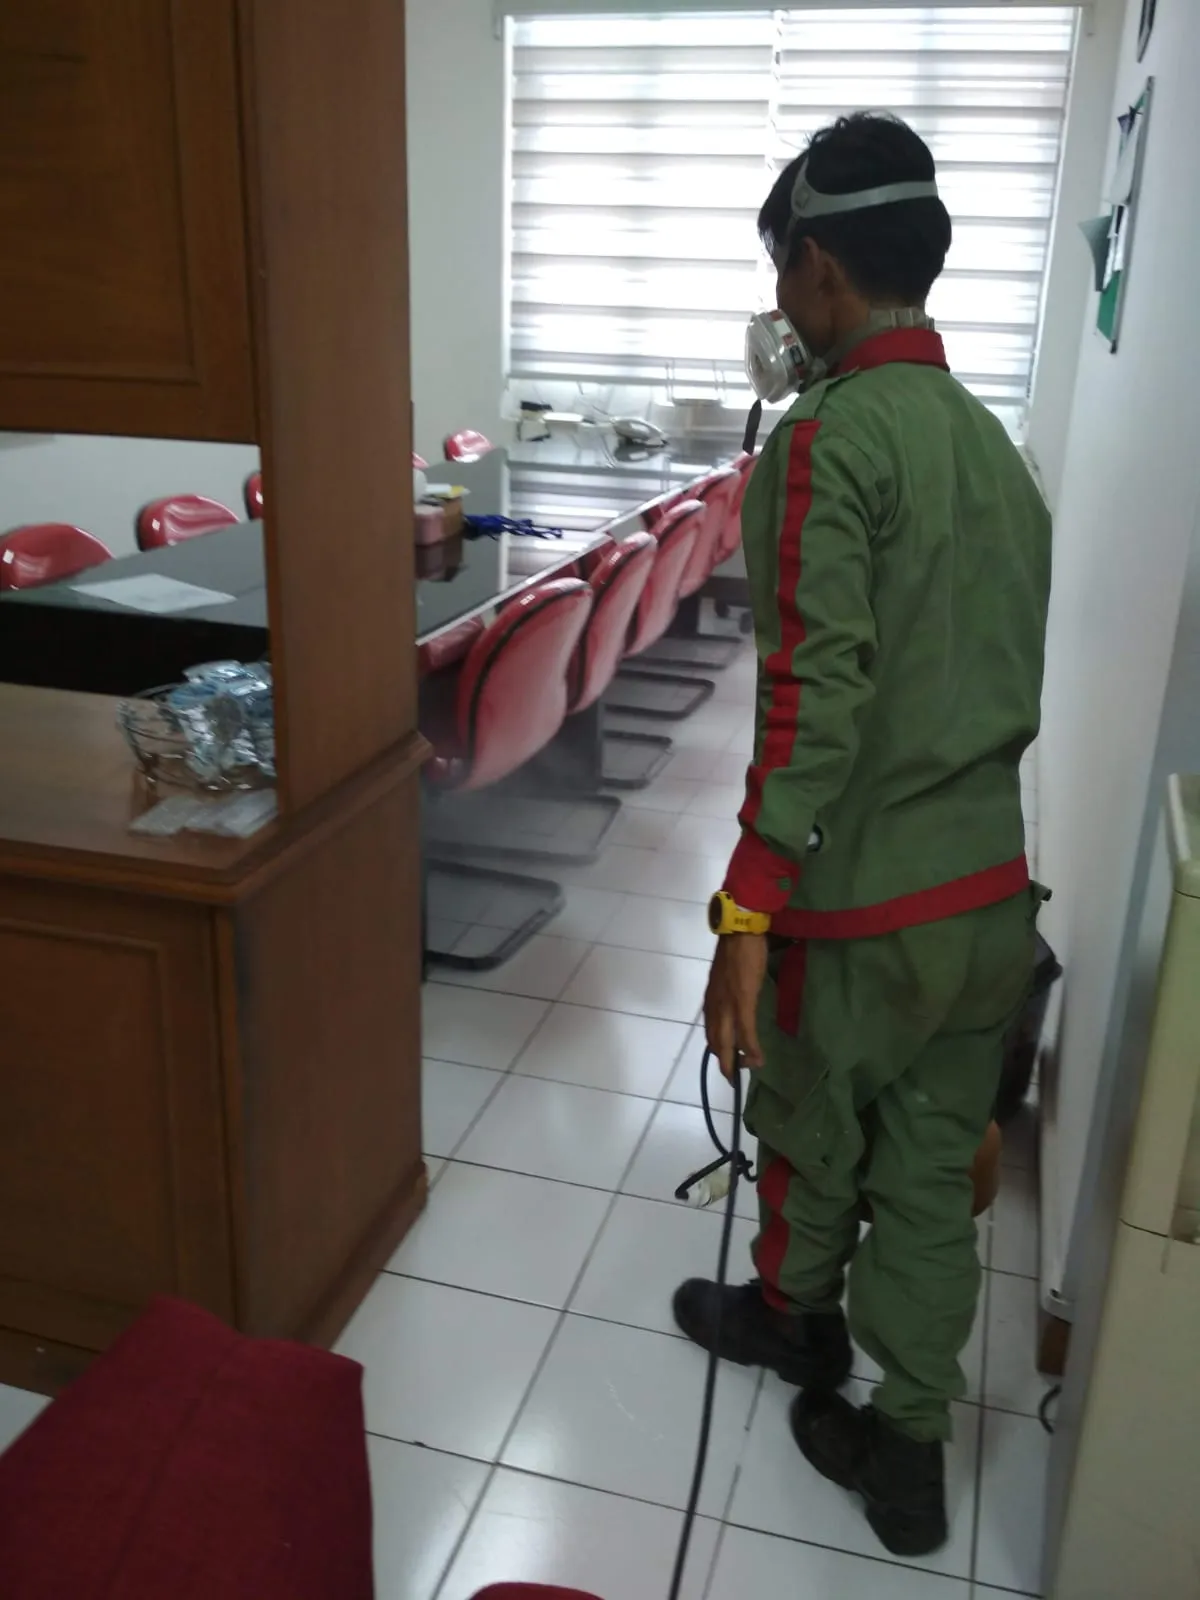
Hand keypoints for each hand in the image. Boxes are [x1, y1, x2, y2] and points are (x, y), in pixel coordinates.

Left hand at [704, 933, 768, 1080]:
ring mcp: (727, 1006)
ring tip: (750, 1069)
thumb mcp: (725, 978)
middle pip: (716, 1043)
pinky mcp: (742, 1002)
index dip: (718, 1049)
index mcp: (711, 1001)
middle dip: (725, 1062)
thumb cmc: (735, 951)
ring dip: (738, 1060)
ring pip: (729, 1042)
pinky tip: (758, 1059)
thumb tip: (734, 1002)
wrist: (739, 933)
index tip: (726, 1060)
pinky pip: (745, 1032)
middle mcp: (714, 1007)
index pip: (711, 1032)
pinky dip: (751, 1049)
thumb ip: (726, 992)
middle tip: (734, 1077)